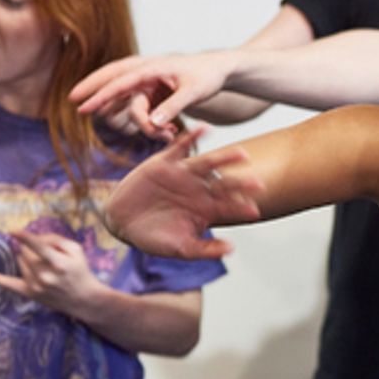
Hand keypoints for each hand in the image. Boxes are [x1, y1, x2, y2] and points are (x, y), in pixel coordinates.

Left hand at [0, 230, 104, 314]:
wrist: (83, 299)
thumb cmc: (80, 271)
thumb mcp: (76, 250)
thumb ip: (56, 240)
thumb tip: (35, 237)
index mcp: (59, 264)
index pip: (39, 247)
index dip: (25, 238)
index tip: (13, 231)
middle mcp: (45, 276)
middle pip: (28, 252)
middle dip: (33, 248)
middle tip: (47, 254)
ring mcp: (35, 286)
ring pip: (21, 261)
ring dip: (28, 258)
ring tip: (45, 266)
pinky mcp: (29, 293)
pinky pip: (8, 283)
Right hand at [69, 51, 234, 137]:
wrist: (217, 70)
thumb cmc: (206, 76)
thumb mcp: (194, 92)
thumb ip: (174, 106)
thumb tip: (154, 123)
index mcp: (152, 67)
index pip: (120, 81)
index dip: (101, 94)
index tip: (84, 105)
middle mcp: (145, 71)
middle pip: (111, 77)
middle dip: (93, 90)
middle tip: (71, 100)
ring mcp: (148, 81)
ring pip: (130, 101)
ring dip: (144, 123)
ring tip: (169, 135)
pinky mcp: (153, 91)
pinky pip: (142, 107)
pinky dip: (151, 123)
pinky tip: (170, 133)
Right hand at [103, 127, 262, 259]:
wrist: (122, 222)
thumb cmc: (154, 237)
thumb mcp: (180, 248)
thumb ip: (204, 249)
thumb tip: (231, 249)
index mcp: (207, 209)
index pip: (229, 207)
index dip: (240, 208)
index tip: (254, 211)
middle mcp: (200, 189)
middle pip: (224, 184)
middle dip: (240, 184)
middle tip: (257, 183)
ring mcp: (185, 174)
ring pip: (209, 163)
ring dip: (226, 159)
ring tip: (242, 155)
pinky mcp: (166, 161)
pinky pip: (181, 146)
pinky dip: (192, 137)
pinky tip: (205, 129)